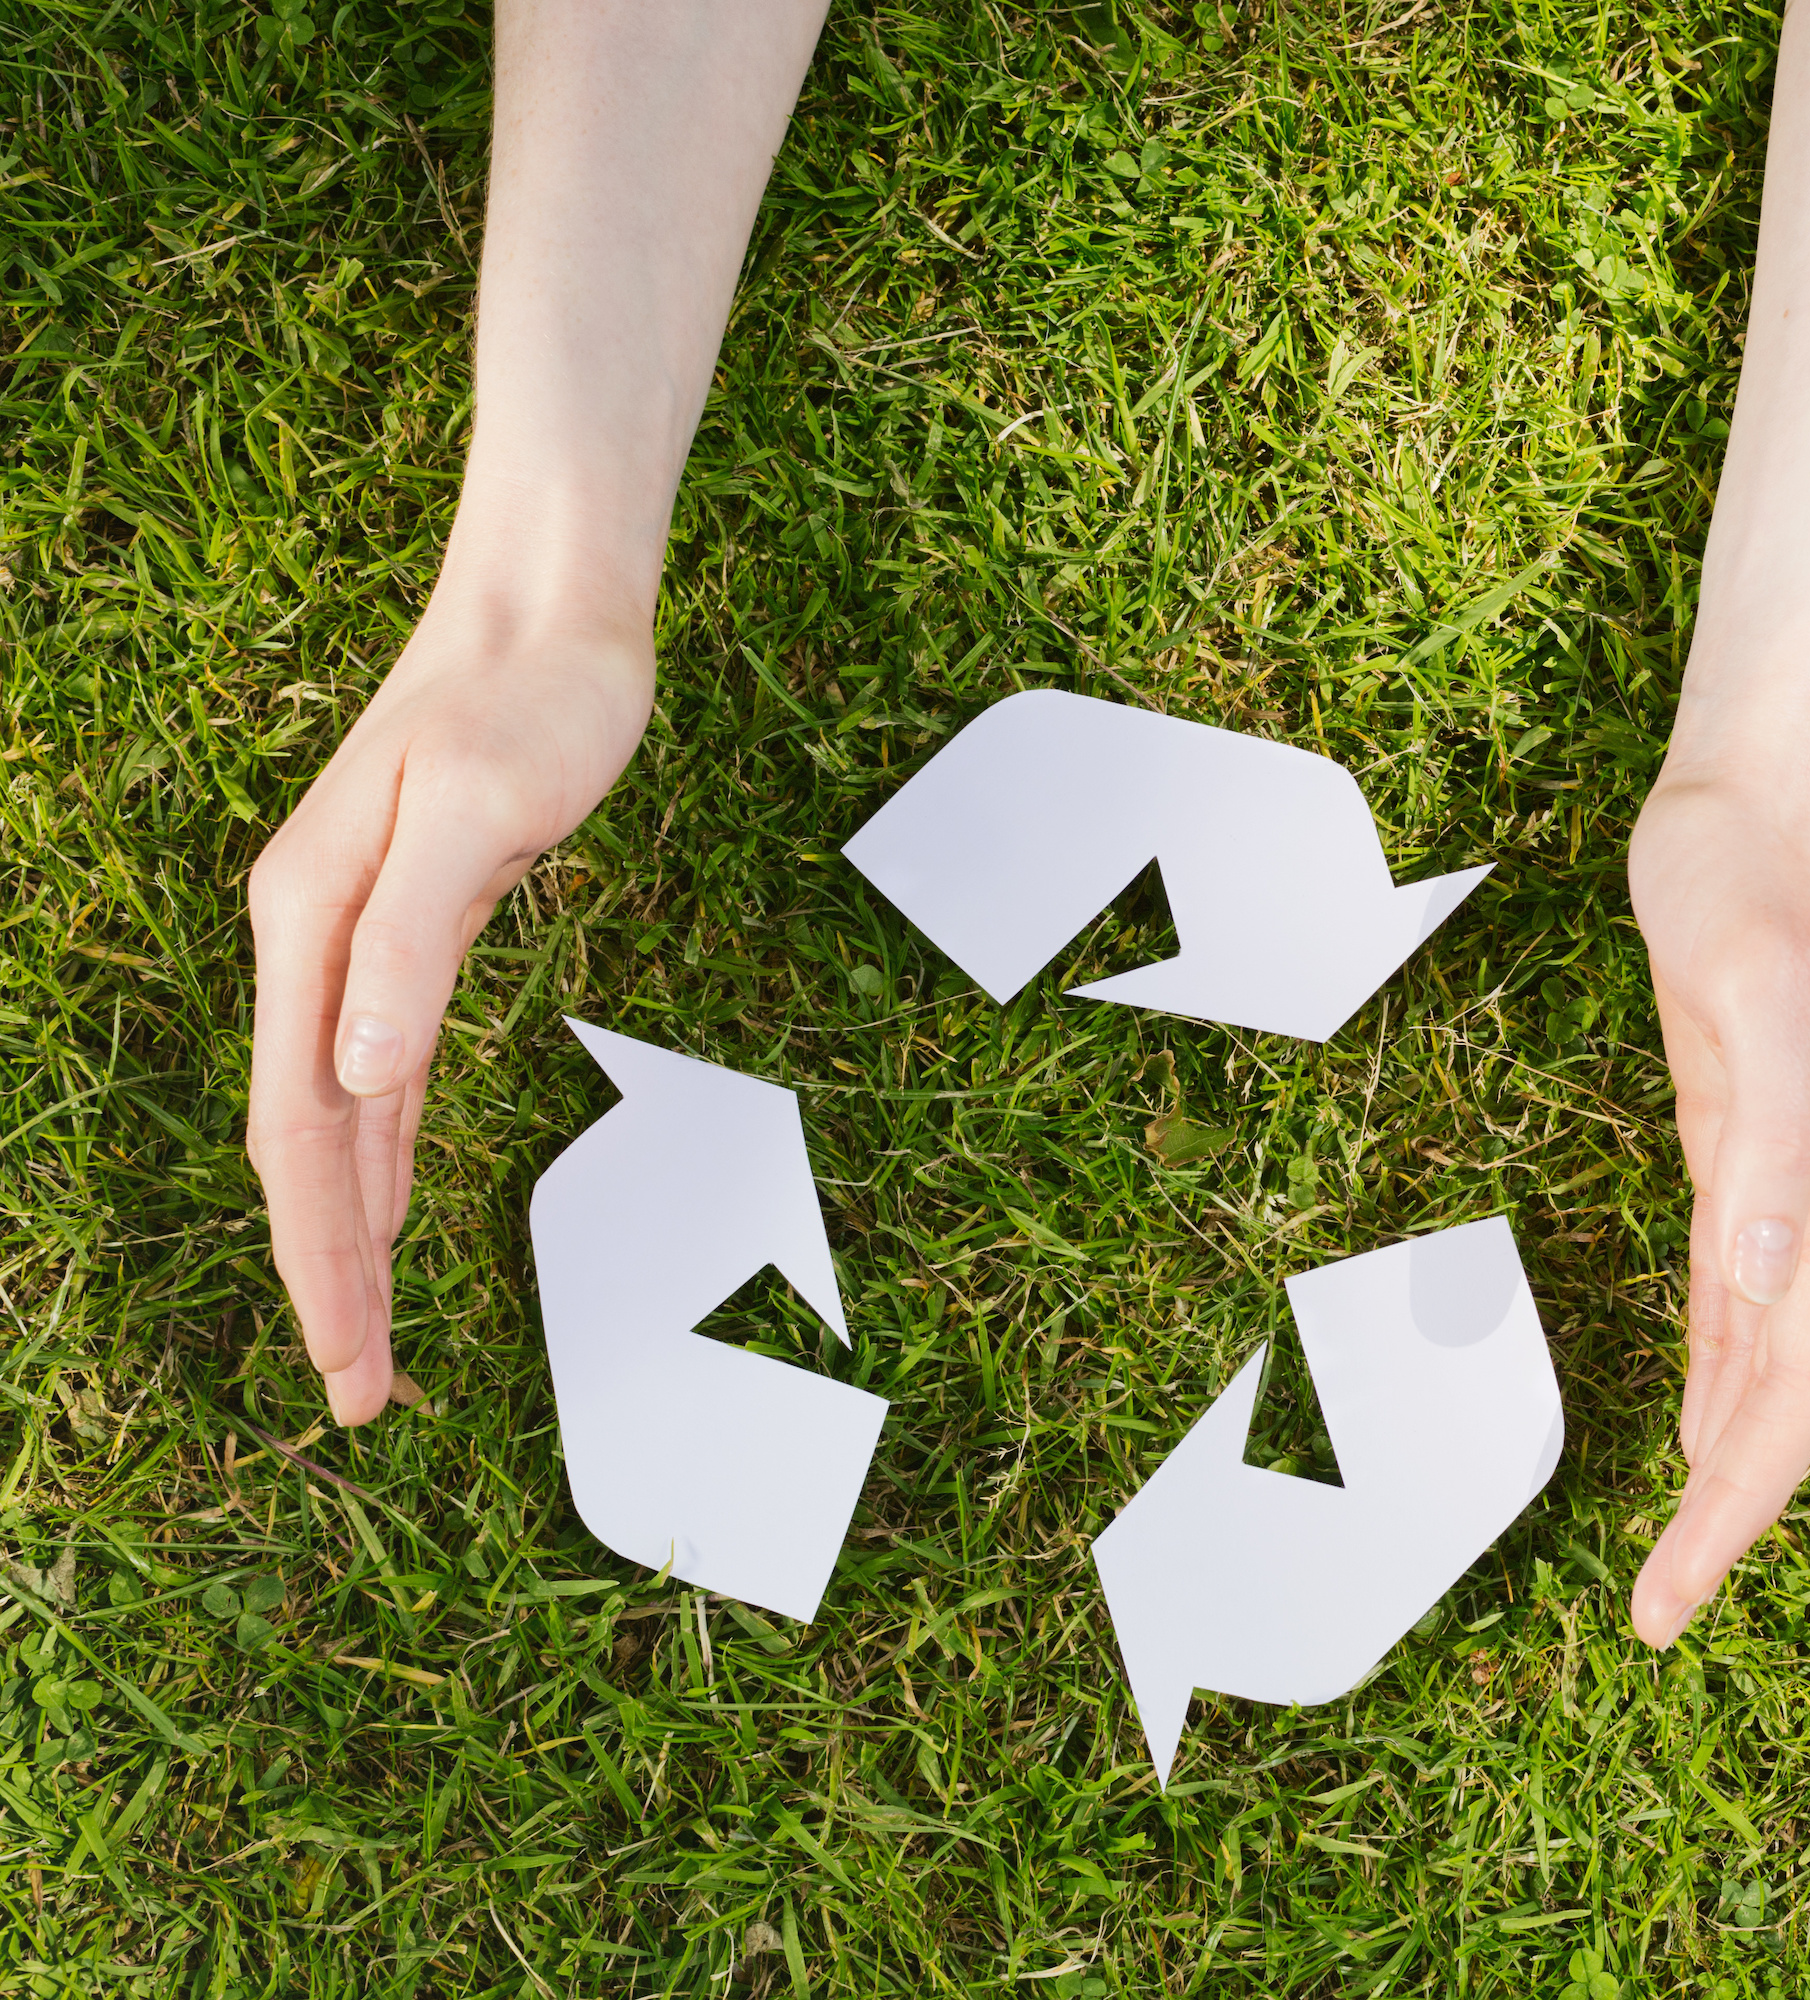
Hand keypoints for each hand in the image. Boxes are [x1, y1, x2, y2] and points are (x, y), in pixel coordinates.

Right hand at [246, 595, 651, 1424]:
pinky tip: (380, 1213)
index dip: (320, 1254)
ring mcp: (358, 943)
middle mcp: (315, 943)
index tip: (348, 1358)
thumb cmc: (531, 694)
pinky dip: (377, 1159)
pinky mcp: (415, 936)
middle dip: (327, 1275)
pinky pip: (379, 1080)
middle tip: (362, 1395)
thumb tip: (359, 1067)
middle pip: (306, 1146)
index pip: (303, 1127)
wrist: (552, 610)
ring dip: (346, 1234)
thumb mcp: (481, 809)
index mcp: (311, 923)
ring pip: (338, 1124)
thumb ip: (413, 940)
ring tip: (364, 1340)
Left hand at [1625, 768, 1809, 1645]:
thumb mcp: (1751, 993)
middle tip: (1656, 1615)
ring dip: (1731, 1460)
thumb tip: (1774, 1278)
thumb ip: (1772, 1140)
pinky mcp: (1754, 1150)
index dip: (1742, 1500)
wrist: (1761, 791)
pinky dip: (1724, 1375)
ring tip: (1678, 1555)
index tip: (1675, 1594)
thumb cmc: (1751, 880)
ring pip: (1774, 1361)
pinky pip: (1746, 1299)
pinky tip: (1704, 1423)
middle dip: (1732, 1513)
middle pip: (1793, 1397)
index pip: (1799, 1386)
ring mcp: (1802, 1182)